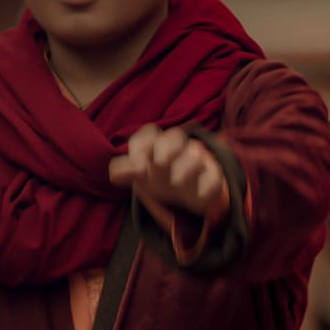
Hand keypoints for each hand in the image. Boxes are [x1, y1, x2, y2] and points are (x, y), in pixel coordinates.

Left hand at [108, 124, 228, 220]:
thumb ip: (126, 172)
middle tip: (159, 164)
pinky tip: (198, 195)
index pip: (149, 134)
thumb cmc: (160, 177)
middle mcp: (179, 146)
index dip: (142, 147)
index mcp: (158, 143)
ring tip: (176, 183)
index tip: (137, 168)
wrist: (189, 192)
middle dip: (166, 149)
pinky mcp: (213, 174)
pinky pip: (214, 174)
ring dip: (186, 167)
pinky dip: (207, 185)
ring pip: (196, 154)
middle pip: (174, 136)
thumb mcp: (141, 175)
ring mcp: (198, 158)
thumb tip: (115, 176)